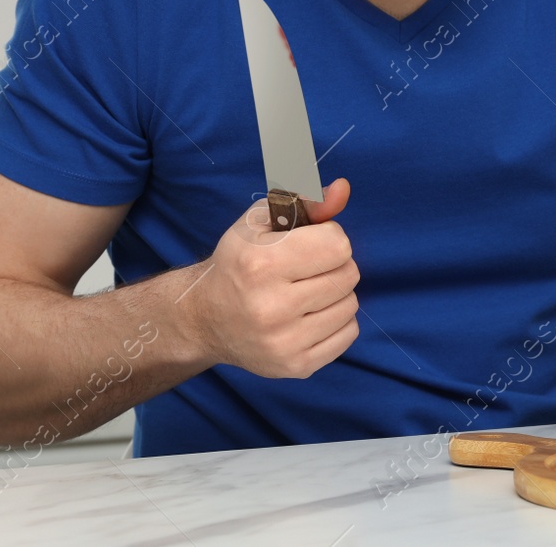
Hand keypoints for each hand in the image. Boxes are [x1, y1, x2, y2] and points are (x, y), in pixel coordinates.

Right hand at [182, 178, 359, 377]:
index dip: (328, 238)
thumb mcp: (262, 221)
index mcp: (260, 264)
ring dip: (336, 293)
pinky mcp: (294, 366)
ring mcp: (283, 342)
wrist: (205, 318)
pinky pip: (348, 334)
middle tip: (308, 268)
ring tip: (307, 291)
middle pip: (347, 275)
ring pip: (350, 305)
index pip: (338, 245)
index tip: (309, 243)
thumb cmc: (238, 262)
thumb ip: (307, 201)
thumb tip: (342, 188)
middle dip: (334, 264)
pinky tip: (310, 315)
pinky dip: (337, 320)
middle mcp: (270, 307)